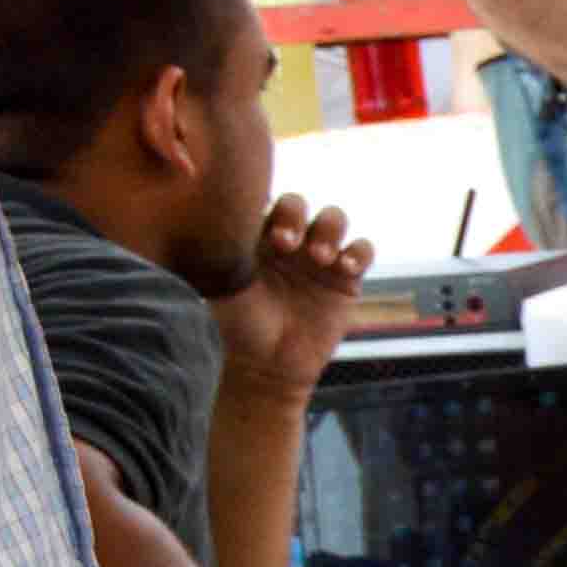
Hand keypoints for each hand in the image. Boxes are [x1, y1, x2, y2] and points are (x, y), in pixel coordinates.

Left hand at [212, 198, 370, 397]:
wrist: (267, 365)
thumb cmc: (236, 325)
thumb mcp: (219, 284)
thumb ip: (217, 251)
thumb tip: (205, 218)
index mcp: (253, 235)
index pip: (263, 201)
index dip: (267, 210)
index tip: (265, 236)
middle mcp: (287, 240)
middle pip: (299, 204)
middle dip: (295, 217)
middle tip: (287, 245)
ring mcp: (318, 257)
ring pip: (334, 219)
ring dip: (329, 231)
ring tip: (321, 258)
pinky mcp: (346, 278)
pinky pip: (362, 249)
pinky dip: (358, 252)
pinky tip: (344, 268)